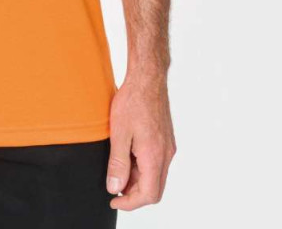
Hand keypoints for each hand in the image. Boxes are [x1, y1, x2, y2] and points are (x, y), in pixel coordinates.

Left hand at [106, 71, 176, 210]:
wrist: (147, 78)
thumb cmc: (133, 100)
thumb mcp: (119, 133)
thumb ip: (118, 163)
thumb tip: (115, 187)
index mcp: (155, 156)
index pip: (148, 194)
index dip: (130, 203)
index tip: (113, 199)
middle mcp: (166, 154)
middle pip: (154, 189)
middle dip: (134, 193)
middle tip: (114, 185)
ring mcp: (168, 147)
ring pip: (156, 176)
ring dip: (137, 179)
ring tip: (117, 167)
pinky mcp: (165, 139)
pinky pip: (157, 162)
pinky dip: (142, 167)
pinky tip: (127, 154)